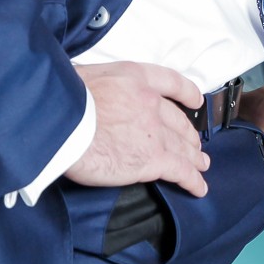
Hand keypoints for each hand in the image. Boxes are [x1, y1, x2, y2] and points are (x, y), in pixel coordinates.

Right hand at [63, 62, 209, 196]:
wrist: (62, 120)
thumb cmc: (62, 98)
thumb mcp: (85, 75)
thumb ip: (100, 86)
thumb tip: (90, 94)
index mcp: (134, 77)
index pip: (170, 82)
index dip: (186, 93)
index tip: (196, 101)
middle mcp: (150, 102)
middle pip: (178, 121)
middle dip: (188, 134)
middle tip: (194, 144)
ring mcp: (154, 132)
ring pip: (181, 146)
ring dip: (193, 157)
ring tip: (201, 165)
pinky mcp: (152, 159)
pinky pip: (180, 170)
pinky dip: (192, 179)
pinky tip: (199, 187)